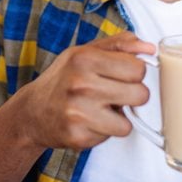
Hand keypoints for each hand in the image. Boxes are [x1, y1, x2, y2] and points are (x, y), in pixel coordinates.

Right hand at [19, 32, 155, 151]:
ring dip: (119, 117)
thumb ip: (120, 45)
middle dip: (132, 95)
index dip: (135, 72)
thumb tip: (149, 48)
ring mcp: (79, 112)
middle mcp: (81, 84)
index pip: (138, 68)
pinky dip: (105, 130)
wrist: (32, 111)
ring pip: (128, 122)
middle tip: (115, 93)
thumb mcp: (87, 51)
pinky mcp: (78, 136)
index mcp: (85, 58)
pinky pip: (112, 136)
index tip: (123, 74)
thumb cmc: (63, 78)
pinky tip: (90, 121)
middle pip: (140, 95)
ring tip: (102, 108)